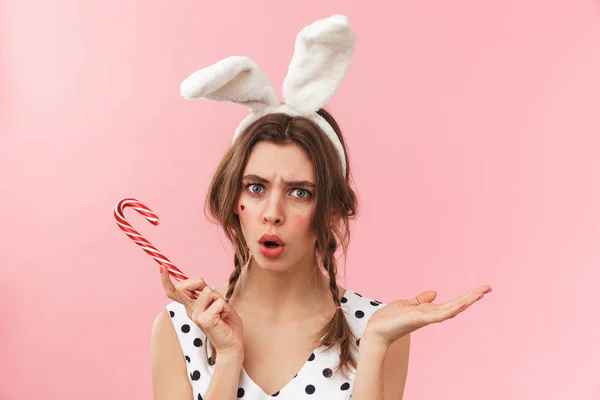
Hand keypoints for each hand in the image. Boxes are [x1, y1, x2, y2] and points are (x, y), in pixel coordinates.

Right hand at [159, 265, 244, 359]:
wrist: (232, 344)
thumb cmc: (226, 323)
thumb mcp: (217, 302)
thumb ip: (208, 293)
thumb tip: (203, 284)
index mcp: (191, 307)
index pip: (174, 292)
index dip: (166, 280)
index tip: (162, 267)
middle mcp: (191, 311)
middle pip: (184, 287)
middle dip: (197, 282)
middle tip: (210, 292)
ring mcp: (196, 316)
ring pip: (208, 291)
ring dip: (219, 298)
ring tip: (222, 311)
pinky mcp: (205, 320)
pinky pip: (218, 301)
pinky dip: (225, 306)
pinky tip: (223, 317)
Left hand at [363, 285, 491, 347]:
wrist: (376, 331)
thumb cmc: (389, 320)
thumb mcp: (406, 305)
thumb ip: (420, 300)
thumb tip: (434, 293)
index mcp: (428, 311)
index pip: (451, 303)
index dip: (466, 297)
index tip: (480, 290)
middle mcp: (431, 315)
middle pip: (456, 305)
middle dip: (472, 297)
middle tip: (488, 288)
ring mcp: (427, 318)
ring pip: (452, 309)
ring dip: (466, 301)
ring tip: (481, 293)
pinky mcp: (420, 319)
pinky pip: (439, 315)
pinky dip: (451, 310)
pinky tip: (461, 304)